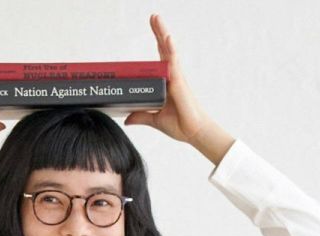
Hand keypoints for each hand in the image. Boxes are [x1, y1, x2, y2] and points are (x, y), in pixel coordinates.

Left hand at [124, 14, 210, 144]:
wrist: (192, 133)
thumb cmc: (179, 124)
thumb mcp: (155, 119)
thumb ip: (141, 115)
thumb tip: (127, 119)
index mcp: (167, 81)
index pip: (161, 57)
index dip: (159, 41)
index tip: (154, 27)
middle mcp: (172, 76)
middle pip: (165, 49)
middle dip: (159, 32)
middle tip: (153, 16)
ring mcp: (176, 78)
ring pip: (169, 51)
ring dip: (162, 34)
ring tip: (156, 18)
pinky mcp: (179, 83)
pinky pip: (174, 63)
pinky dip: (170, 50)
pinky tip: (167, 37)